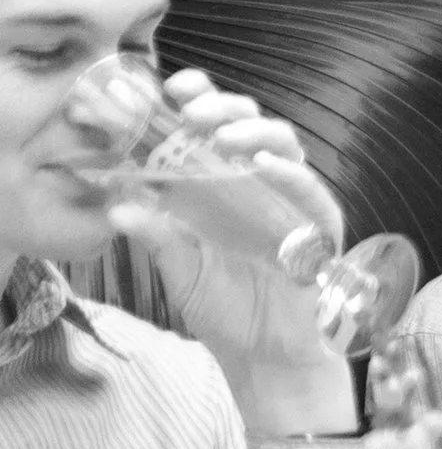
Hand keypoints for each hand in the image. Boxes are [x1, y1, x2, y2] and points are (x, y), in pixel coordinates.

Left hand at [108, 68, 357, 435]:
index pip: (207, 125)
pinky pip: (310, 189)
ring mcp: (290, 200)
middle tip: (191, 109)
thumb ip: (152, 234)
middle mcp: (253, 182)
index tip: (165, 90)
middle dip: (219, 106)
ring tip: (223, 135)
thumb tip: (115, 207)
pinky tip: (264, 164)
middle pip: (245, 122)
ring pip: (282, 143)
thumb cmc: (225, 309)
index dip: (193, 99)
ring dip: (253, 131)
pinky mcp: (319, 226)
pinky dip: (290, 172)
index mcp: (216, 182)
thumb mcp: (178, 267)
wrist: (265, 358)